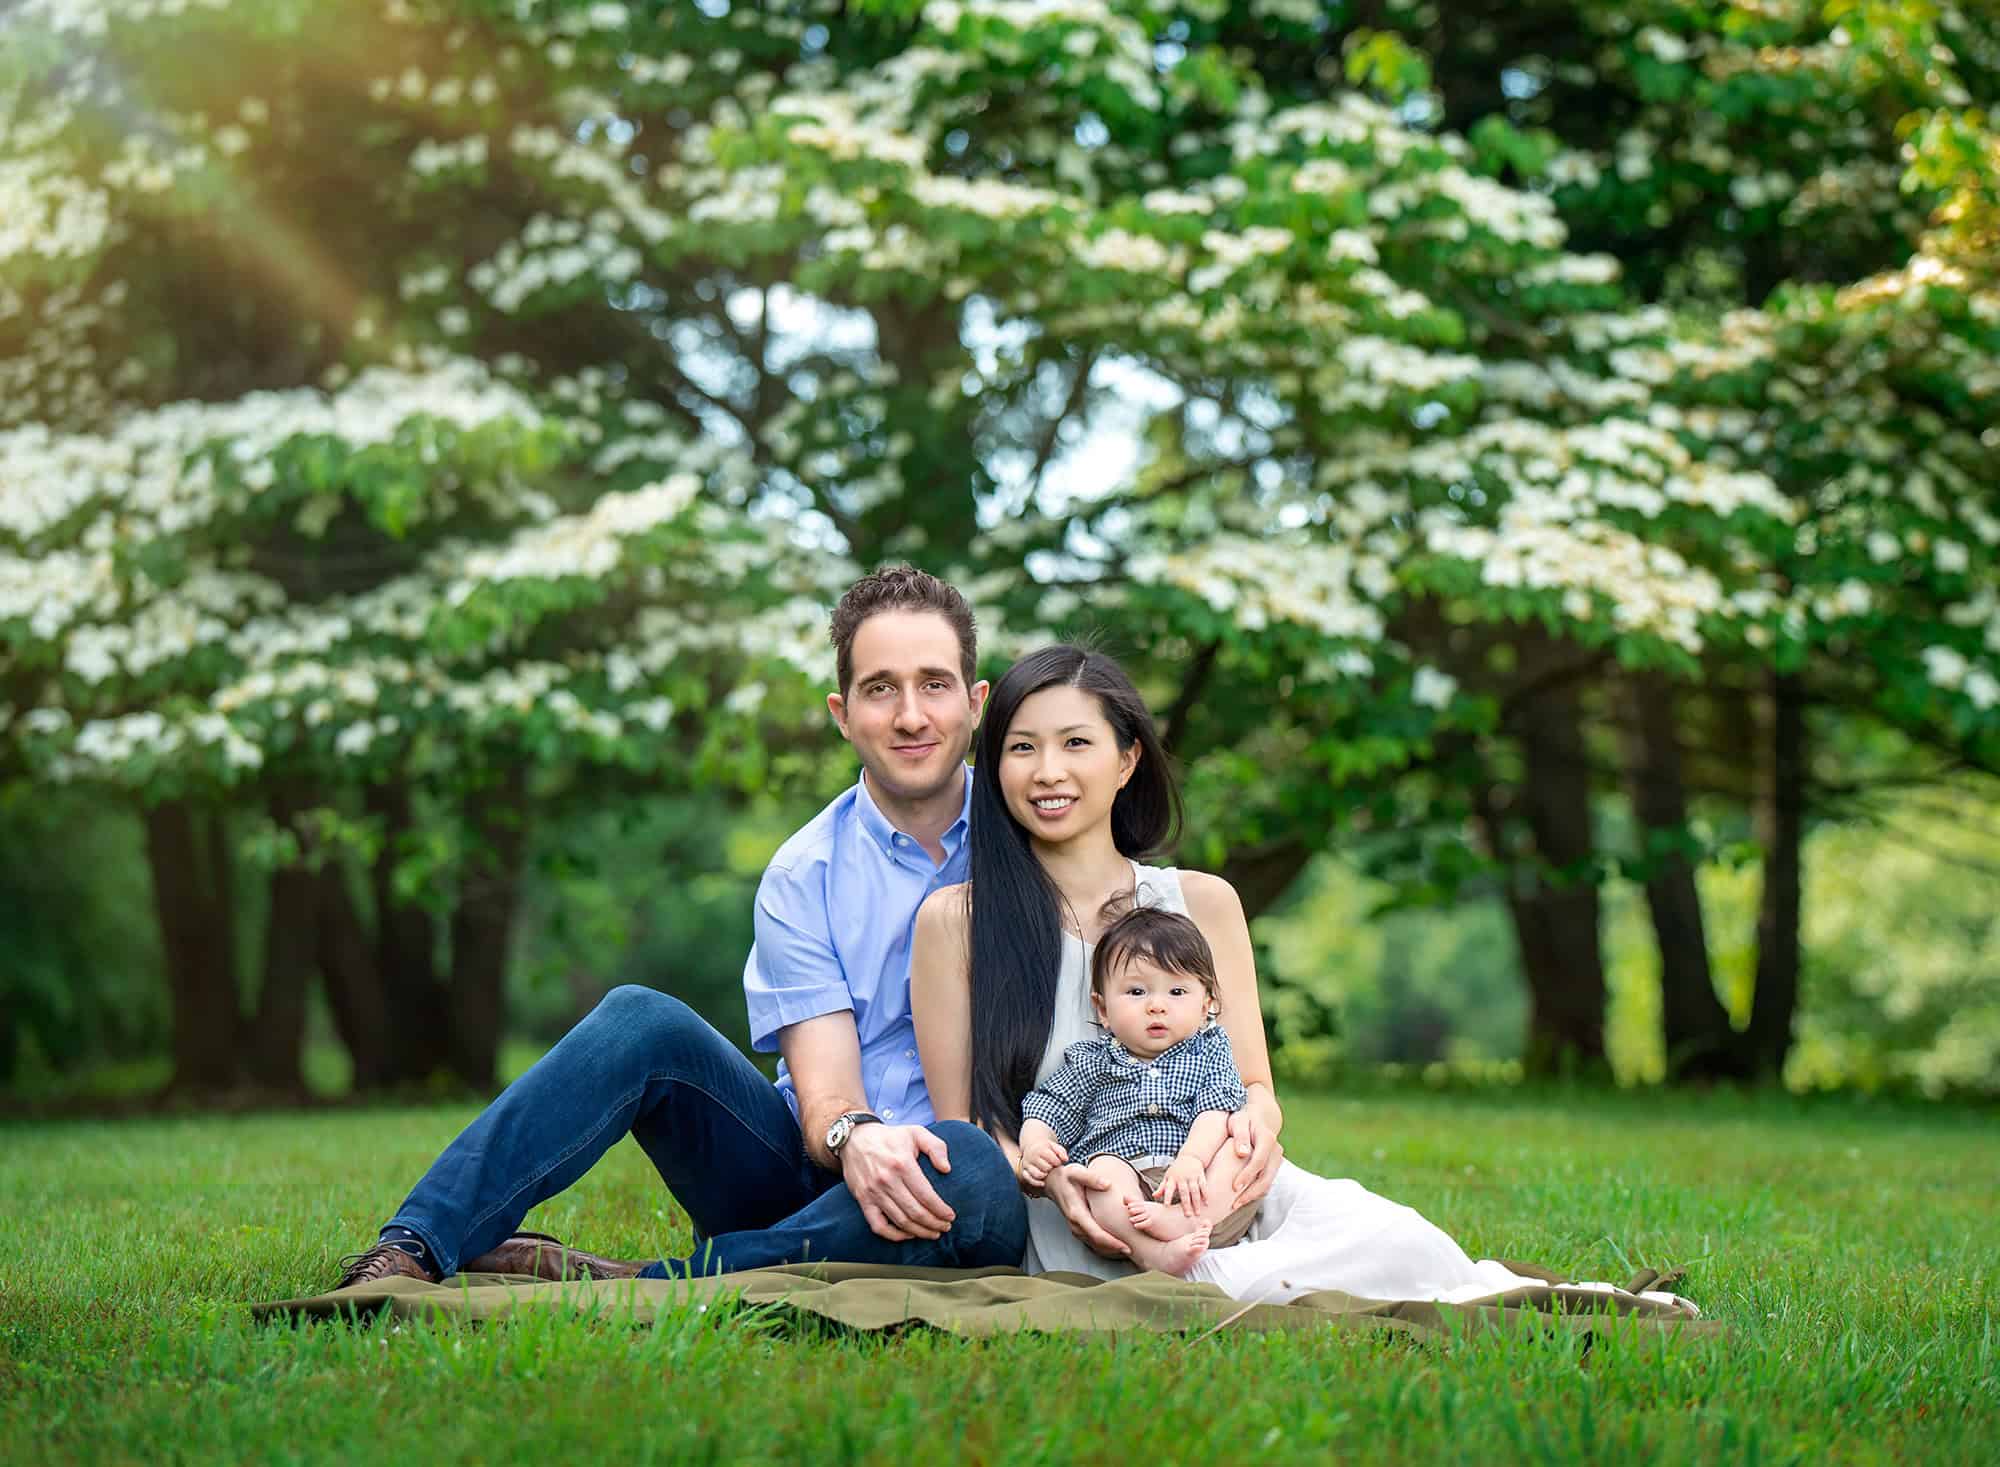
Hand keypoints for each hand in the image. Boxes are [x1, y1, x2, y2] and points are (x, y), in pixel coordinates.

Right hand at [838, 1123, 955, 1242]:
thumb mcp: (916, 1132)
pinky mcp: (863, 1200)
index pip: (926, 1195)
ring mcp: (873, 1192)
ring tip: (933, 1233)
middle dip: (934, 1224)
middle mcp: (887, 1180)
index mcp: (902, 1163)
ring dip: (919, 1231)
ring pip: (900, 1221)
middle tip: (945, 1227)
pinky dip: (894, 1235)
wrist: (855, 1138)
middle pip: (915, 1212)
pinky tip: (908, 1234)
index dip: (941, 1210)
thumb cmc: (890, 1137)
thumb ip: (936, 1147)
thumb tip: (946, 1169)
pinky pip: (878, 1226)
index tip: (951, 1216)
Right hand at [1019, 1135, 1067, 1188]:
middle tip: (1052, 1166)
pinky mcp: (1024, 1171)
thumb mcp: (1054, 1146)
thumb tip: (1065, 1160)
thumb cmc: (1046, 1148)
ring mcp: (1026, 1164)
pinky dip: (1036, 1183)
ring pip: (1037, 1175)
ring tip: (1047, 1172)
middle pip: (1046, 1168)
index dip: (1058, 1162)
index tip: (1057, 1161)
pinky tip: (1043, 1183)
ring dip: (1045, 1175)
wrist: (1032, 1147)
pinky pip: (1029, 1179)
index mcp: (1040, 1149)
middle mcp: (1031, 1157)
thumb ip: (1061, 1152)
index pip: (1052, 1159)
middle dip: (1051, 1168)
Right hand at [1042, 1163, 1130, 1258]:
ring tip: (1127, 1249)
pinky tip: (1116, 1244)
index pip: (1096, 1233)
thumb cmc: (1066, 1177)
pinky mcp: (1077, 1227)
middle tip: (1133, 1251)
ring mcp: (1075, 1227)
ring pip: (1094, 1243)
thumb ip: (1091, 1178)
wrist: (1051, 1182)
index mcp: (1076, 1212)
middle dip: (1114, 1249)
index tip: (1126, 1246)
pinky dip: (1104, 1244)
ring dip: (1110, 1248)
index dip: (1111, 1242)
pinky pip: (1091, 1240)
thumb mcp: (1077, 1172)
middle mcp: (1075, 1223)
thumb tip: (1107, 1184)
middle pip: (1096, 1242)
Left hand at [1158, 1155, 1206, 1215]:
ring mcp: (1192, 1176)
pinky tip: (1206, 1203)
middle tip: (1188, 1215)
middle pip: (1184, 1192)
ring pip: (1195, 1190)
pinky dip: (1205, 1195)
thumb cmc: (1176, 1169)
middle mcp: (1182, 1177)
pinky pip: (1203, 1186)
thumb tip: (1154, 1196)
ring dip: (1196, 1202)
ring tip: (1197, 1213)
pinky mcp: (1200, 1175)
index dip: (1167, 1196)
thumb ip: (1162, 1187)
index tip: (1166, 1205)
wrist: (1190, 1156)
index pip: (1168, 1188)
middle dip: (1186, 1204)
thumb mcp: (1168, 1176)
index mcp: (1172, 1178)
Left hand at [1226, 1108, 1282, 1208]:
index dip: (1247, 1176)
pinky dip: (1256, 1192)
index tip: (1234, 1187)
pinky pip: (1267, 1182)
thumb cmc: (1244, 1119)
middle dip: (1251, 1192)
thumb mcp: (1239, 1121)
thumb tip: (1242, 1153)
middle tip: (1234, 1203)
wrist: (1258, 1118)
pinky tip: (1242, 1198)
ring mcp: (1277, 1159)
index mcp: (1267, 1139)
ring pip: (1268, 1182)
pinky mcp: (1274, 1166)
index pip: (1259, 1162)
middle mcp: (1276, 1151)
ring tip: (1236, 1204)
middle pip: (1266, 1177)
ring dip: (1253, 1195)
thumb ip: (1240, 1135)